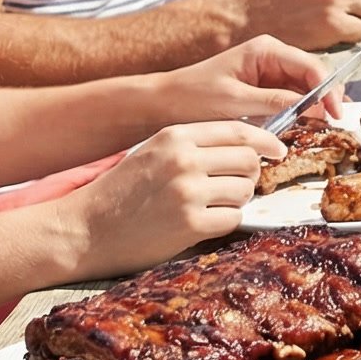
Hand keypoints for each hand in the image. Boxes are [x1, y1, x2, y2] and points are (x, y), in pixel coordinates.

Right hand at [59, 121, 280, 277]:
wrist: (82, 229)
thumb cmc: (121, 192)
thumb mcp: (154, 151)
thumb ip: (195, 145)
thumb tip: (247, 146)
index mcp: (176, 136)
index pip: (239, 130)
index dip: (265, 140)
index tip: (278, 149)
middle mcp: (184, 160)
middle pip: (248, 160)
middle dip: (250, 175)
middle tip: (235, 186)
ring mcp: (188, 192)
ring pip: (245, 191)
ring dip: (237, 201)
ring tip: (212, 207)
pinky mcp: (190, 224)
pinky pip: (233, 218)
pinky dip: (225, 222)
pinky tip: (203, 224)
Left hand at [150, 37, 334, 128]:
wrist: (163, 104)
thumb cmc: (193, 96)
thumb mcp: (235, 100)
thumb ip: (274, 101)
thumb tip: (310, 107)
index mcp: (266, 50)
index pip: (311, 66)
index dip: (328, 89)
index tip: (336, 112)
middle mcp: (271, 57)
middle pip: (313, 76)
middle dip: (325, 98)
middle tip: (333, 123)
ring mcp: (268, 73)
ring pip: (305, 89)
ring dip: (314, 107)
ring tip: (322, 127)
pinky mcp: (263, 90)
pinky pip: (290, 99)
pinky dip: (300, 112)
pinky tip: (305, 126)